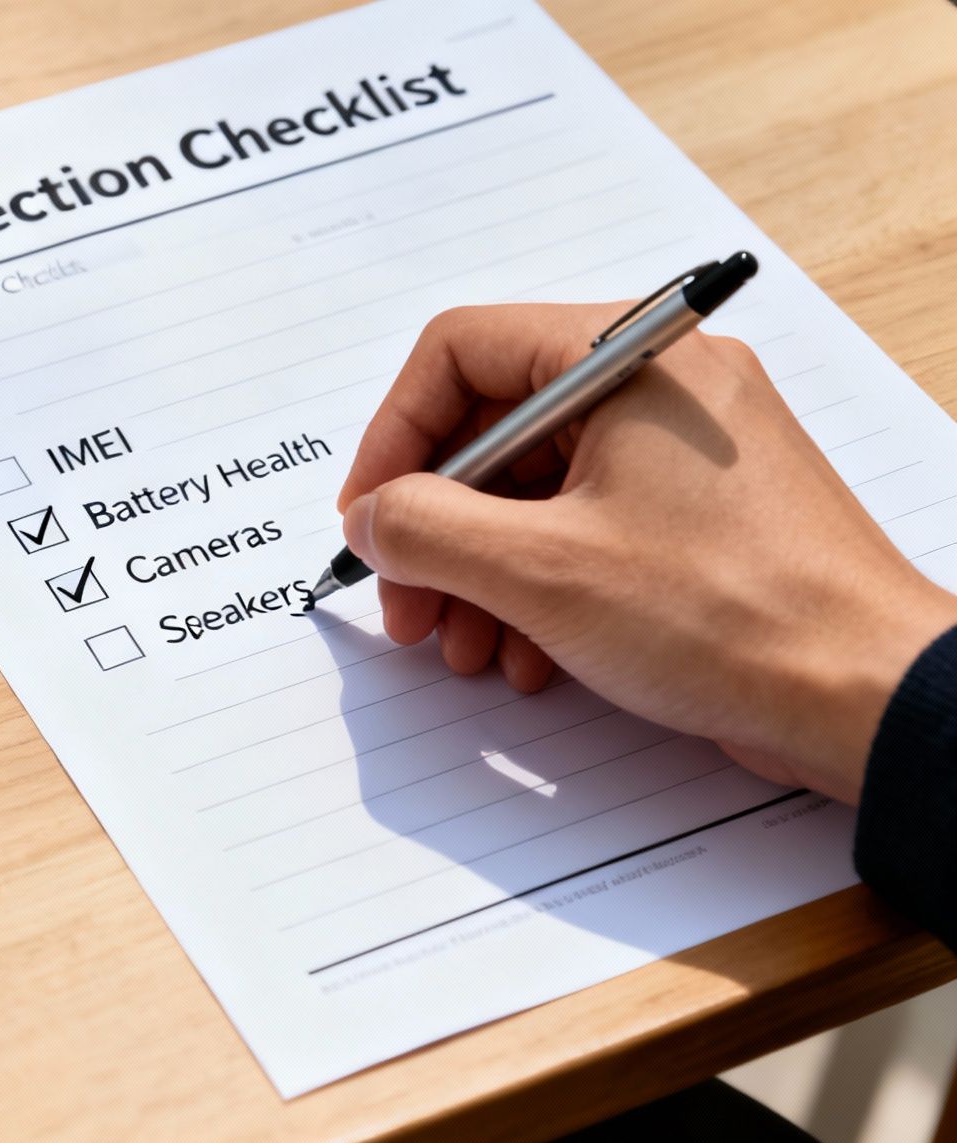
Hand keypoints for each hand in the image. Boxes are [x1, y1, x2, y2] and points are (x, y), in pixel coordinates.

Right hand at [336, 303, 956, 804]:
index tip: (367, 517)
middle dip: (437, 528)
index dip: (394, 437)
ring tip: (467, 648)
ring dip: (481, 571)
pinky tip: (531, 656)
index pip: (461, 351)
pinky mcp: (702, 515)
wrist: (869, 697)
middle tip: (407, 603)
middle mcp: (662, 385)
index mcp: (631, 356)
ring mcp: (686, 451)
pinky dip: (540, 586)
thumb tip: (370, 517)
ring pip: (535, 488)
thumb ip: (424, 527)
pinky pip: (586, 526)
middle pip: (494, 429)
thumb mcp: (539, 570)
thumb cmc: (734, 616)